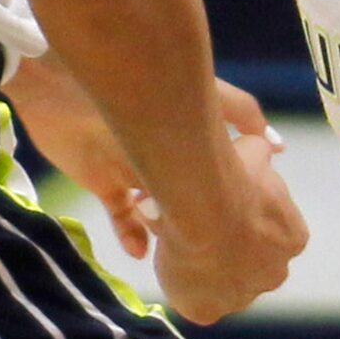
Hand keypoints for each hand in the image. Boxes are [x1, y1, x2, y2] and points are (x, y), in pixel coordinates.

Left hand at [7, 61, 278, 263]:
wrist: (61, 86)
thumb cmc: (138, 91)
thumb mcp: (203, 97)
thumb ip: (243, 113)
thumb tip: (278, 146)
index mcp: (193, 133)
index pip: (225, 166)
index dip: (238, 189)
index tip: (251, 214)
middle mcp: (167, 153)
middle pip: (193, 193)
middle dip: (204, 219)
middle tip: (218, 244)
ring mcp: (136, 170)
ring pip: (161, 211)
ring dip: (170, 231)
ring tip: (180, 252)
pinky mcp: (104, 184)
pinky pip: (123, 219)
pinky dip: (132, 235)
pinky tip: (141, 251)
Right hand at [153, 127, 309, 323]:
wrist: (205, 208)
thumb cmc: (232, 176)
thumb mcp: (253, 154)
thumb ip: (260, 155)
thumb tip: (264, 145)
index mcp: (292, 239)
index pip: (269, 238)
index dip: (245, 227)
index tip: (222, 214)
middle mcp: (274, 274)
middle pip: (252, 268)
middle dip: (231, 253)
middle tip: (200, 231)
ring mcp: (242, 296)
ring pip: (224, 288)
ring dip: (207, 271)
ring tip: (182, 245)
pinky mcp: (208, 312)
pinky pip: (196, 304)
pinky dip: (183, 289)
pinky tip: (173, 265)